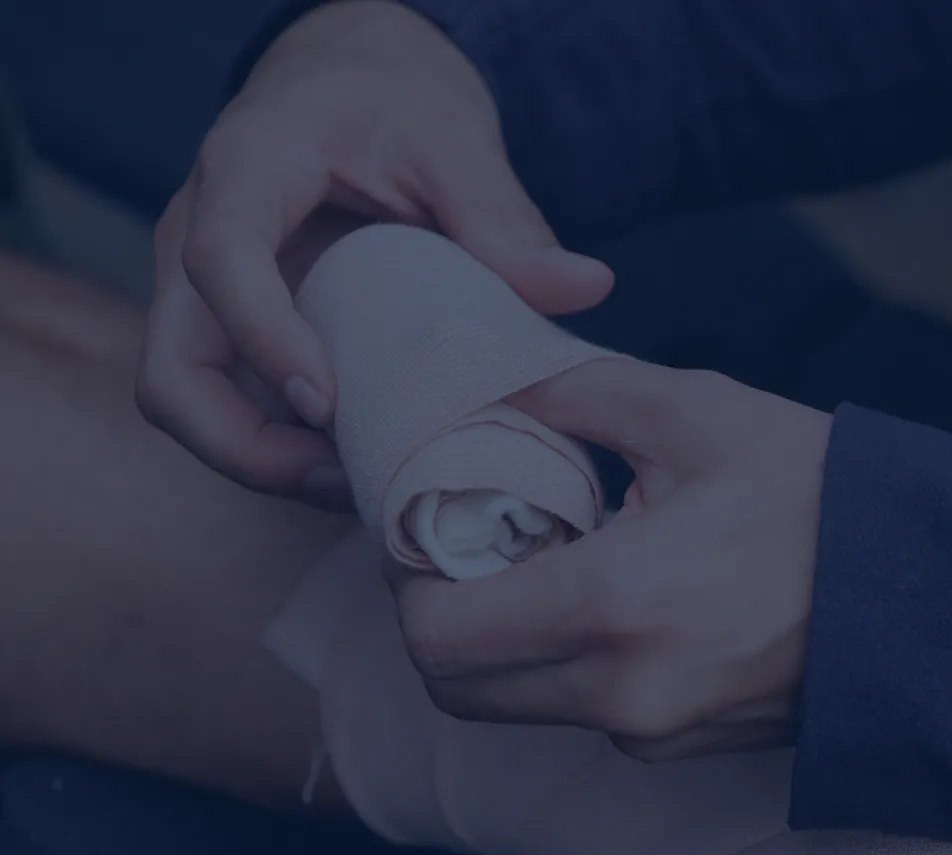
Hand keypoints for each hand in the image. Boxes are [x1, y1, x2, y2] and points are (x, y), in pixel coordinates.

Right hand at [136, 0, 612, 506]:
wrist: (352, 80)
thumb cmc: (394, 98)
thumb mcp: (454, 139)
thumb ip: (505, 217)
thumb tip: (586, 288)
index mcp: (248, 168)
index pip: (221, 261)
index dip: (265, 341)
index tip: (329, 405)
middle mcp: (198, 234)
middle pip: (171, 370)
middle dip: (244, 446)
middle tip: (347, 476)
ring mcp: (204, 291)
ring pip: (189, 403)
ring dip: (265, 462)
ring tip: (363, 483)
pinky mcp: (230, 328)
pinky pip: (232, 406)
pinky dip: (283, 449)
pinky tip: (362, 462)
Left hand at [389, 359, 831, 761]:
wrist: (928, 591)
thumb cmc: (818, 493)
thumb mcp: (696, 411)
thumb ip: (572, 390)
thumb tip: (490, 388)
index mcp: (611, 605)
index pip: (434, 635)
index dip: (409, 581)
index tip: (432, 527)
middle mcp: (620, 694)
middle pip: (456, 688)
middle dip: (444, 619)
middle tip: (478, 548)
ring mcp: (653, 735)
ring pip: (518, 704)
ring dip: (510, 643)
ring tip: (559, 562)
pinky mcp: (681, 749)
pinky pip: (586, 713)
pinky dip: (573, 665)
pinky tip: (623, 601)